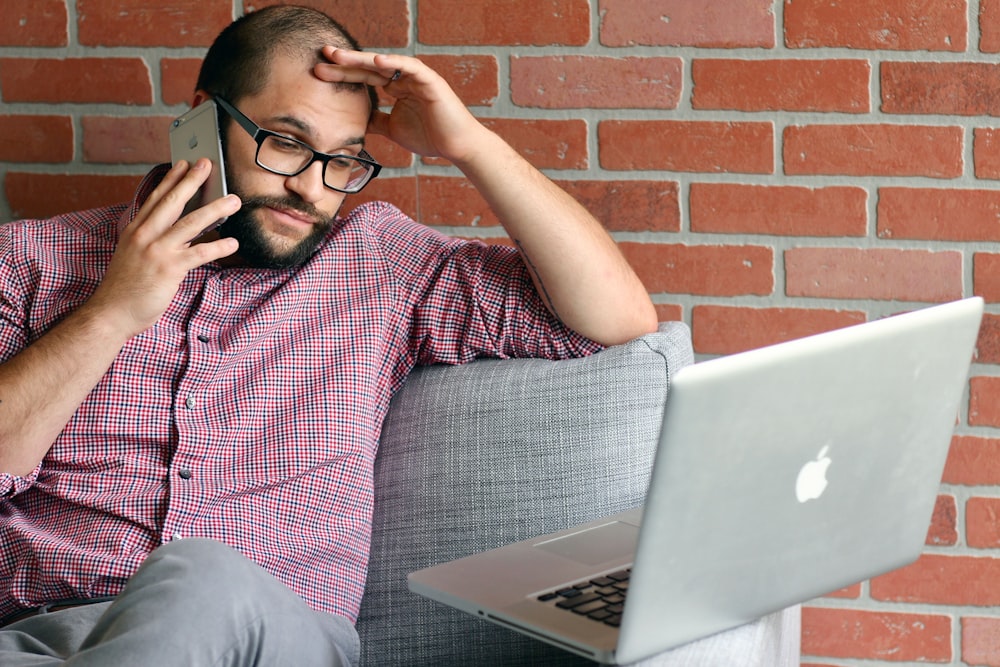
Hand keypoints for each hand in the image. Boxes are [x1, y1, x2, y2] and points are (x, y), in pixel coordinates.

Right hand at [86, 159, 240, 337]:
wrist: (112, 313)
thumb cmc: (125, 287)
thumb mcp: (134, 256)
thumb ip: (154, 241)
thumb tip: (181, 233)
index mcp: (135, 230)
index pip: (155, 198)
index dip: (171, 180)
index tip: (183, 163)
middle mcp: (144, 236)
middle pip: (172, 202)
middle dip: (191, 181)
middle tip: (207, 164)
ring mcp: (157, 251)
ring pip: (190, 223)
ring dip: (215, 209)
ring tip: (233, 200)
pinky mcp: (169, 269)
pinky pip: (199, 253)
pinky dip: (219, 246)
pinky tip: (233, 243)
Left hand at [314, 47, 489, 164]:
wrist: (457, 147)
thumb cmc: (431, 138)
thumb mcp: (393, 129)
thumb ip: (376, 122)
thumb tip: (358, 121)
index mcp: (396, 88)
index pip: (364, 77)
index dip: (343, 74)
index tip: (319, 72)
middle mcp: (404, 79)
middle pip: (370, 67)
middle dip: (346, 61)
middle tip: (322, 54)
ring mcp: (417, 78)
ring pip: (386, 64)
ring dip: (362, 59)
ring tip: (340, 56)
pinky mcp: (431, 81)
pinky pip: (411, 67)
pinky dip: (394, 63)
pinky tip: (376, 61)